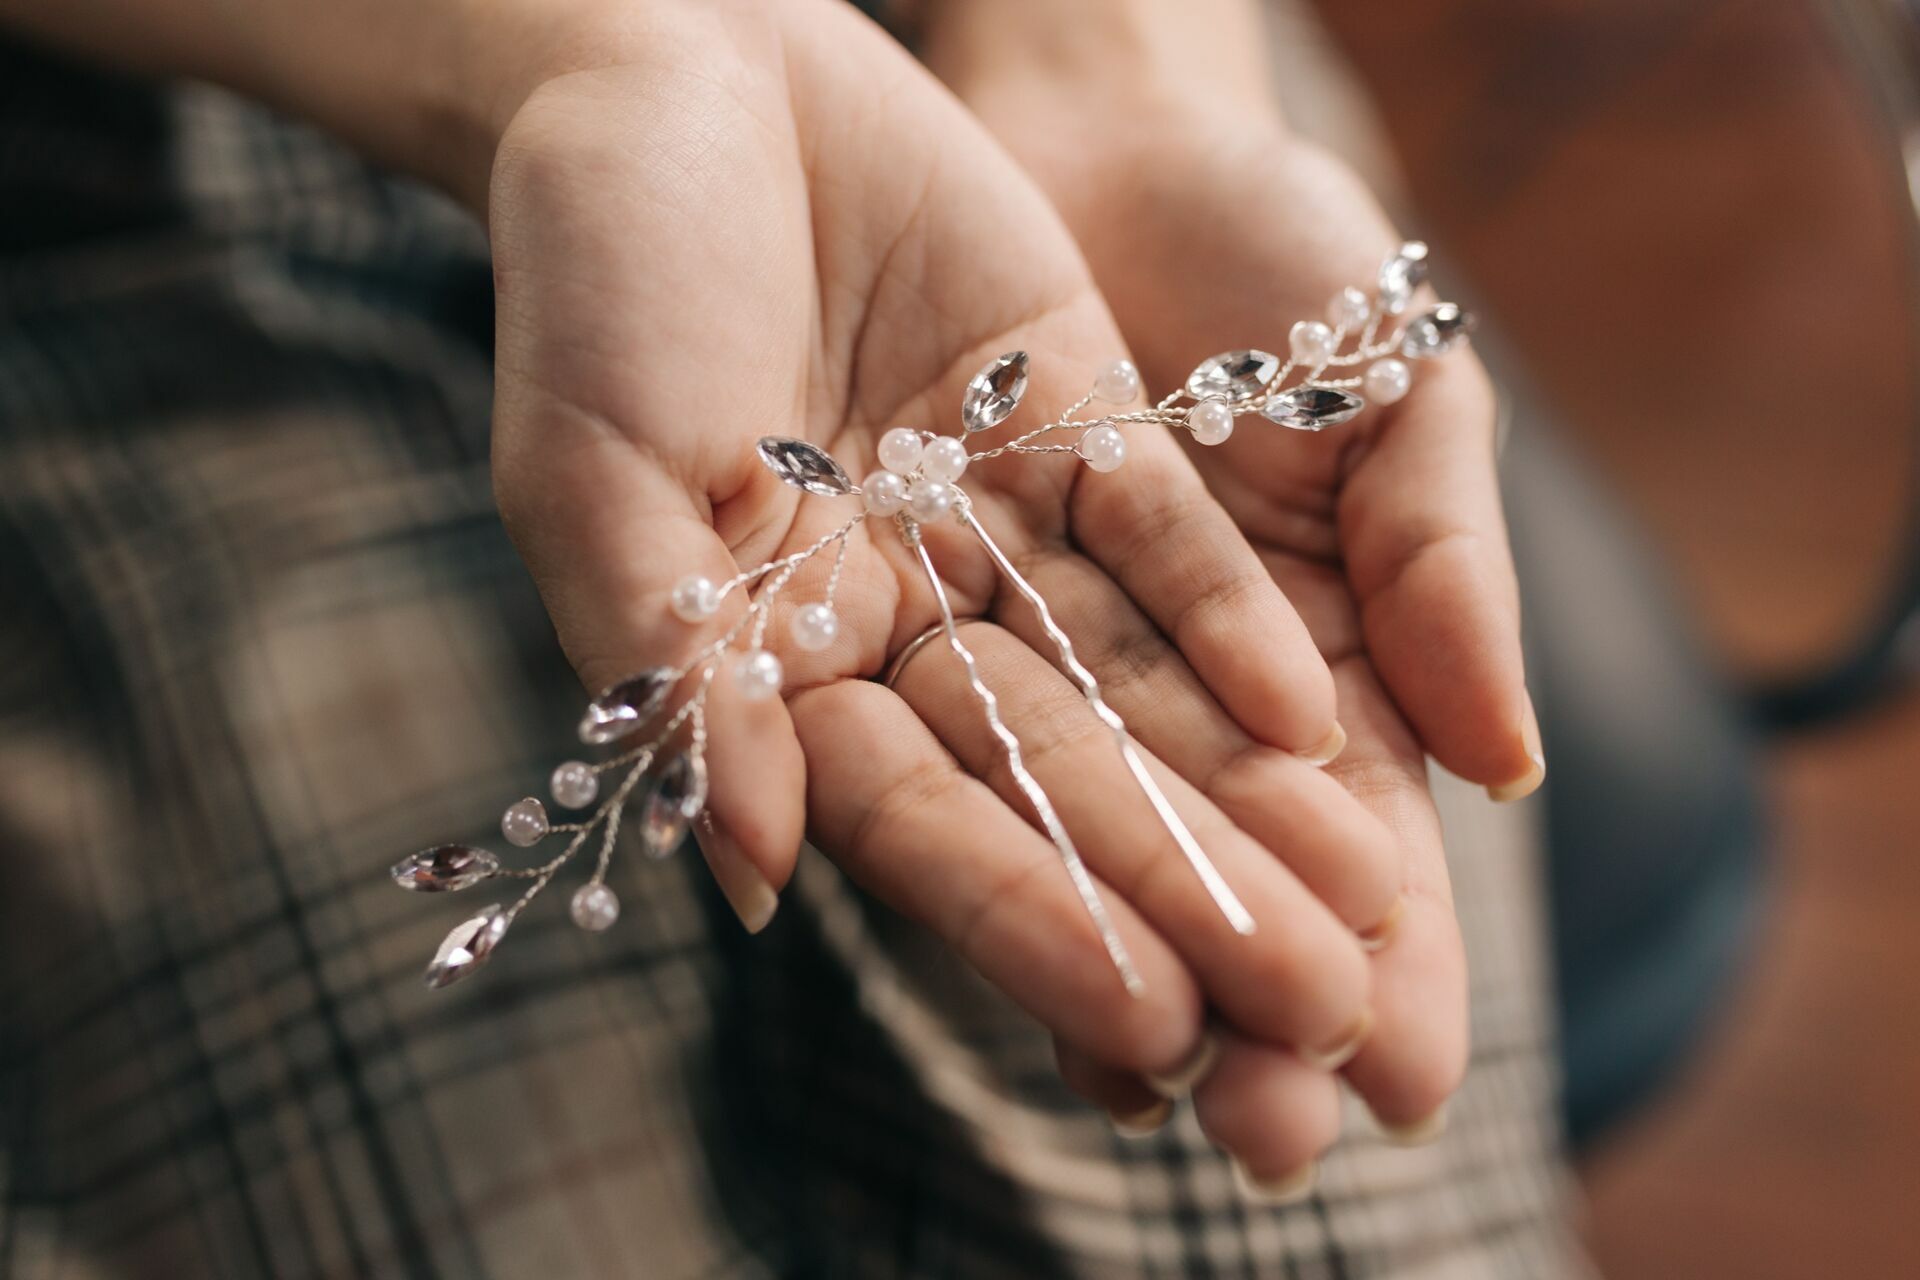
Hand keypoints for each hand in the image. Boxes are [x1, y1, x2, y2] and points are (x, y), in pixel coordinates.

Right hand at [483, 0, 1404, 1156]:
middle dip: (1184, 889)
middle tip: (1315, 1015)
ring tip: (1364, 908)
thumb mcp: (590, 474)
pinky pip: (1159, 532)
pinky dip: (1228, 615)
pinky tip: (1317, 713)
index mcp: (776, 668)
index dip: (1031, 919)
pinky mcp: (1073, 418)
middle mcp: (898, 619)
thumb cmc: (589, 274)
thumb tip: (750, 880)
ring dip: (1245, 787)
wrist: (674, 70)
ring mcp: (992, 523)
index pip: (920, 824)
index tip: (1148, 1028)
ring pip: (1133, 678)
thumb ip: (668, 670)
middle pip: (1057, 777)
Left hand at [926, 0, 1540, 1171]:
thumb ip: (1446, 568)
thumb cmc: (1296, 260)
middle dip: (1241, 994)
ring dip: (1111, 948)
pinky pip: (948, 726)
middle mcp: (1178, 696)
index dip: (1392, 953)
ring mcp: (1053, 661)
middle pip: (1214, 865)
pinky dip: (974, 823)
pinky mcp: (931, 605)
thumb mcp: (1404, 393)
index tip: (1408, 1072)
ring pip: (1080, 829)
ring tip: (1138, 1070)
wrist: (1114, 141)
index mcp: (1323, 662)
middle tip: (1263, 1129)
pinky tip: (1001, 938)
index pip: (1363, 836)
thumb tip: (1506, 765)